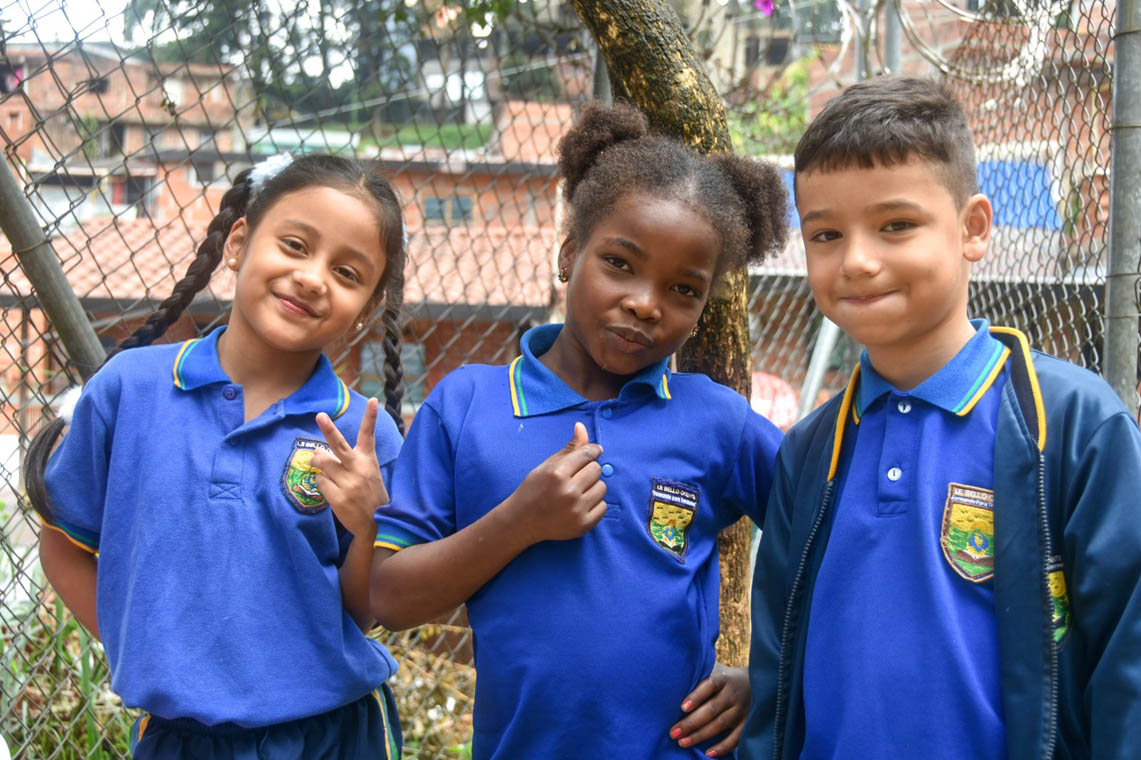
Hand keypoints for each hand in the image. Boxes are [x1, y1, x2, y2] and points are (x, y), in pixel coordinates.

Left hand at [312, 398, 387, 537]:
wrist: (376, 524)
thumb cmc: (369, 494)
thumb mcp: (367, 473)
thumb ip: (346, 461)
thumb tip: (317, 450)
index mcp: (368, 460)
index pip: (369, 435)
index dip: (371, 417)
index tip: (374, 400)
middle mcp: (359, 469)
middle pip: (338, 445)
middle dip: (328, 429)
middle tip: (320, 416)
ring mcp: (349, 483)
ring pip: (323, 464)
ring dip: (319, 465)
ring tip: (326, 471)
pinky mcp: (338, 498)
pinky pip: (319, 482)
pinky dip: (321, 484)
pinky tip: (332, 490)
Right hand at [506, 421, 606, 544]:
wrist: (522, 521)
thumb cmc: (534, 489)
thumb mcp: (547, 466)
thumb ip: (569, 448)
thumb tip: (582, 426)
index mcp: (557, 473)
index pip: (588, 454)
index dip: (592, 451)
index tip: (594, 452)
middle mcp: (568, 492)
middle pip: (597, 470)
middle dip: (589, 470)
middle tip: (576, 477)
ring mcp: (576, 510)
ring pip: (602, 487)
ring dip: (593, 487)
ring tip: (577, 491)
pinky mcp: (583, 525)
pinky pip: (603, 506)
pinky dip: (594, 504)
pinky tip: (579, 504)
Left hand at [669, 663, 749, 757]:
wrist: (754, 683)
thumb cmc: (722, 678)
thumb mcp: (713, 670)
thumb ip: (697, 673)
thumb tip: (671, 674)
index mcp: (723, 678)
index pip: (710, 685)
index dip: (697, 696)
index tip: (682, 707)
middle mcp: (733, 694)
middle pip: (712, 709)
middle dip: (691, 722)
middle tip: (673, 733)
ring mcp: (741, 710)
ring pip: (720, 724)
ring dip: (700, 735)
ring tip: (682, 742)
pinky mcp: (747, 723)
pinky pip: (735, 738)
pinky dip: (722, 747)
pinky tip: (708, 753)